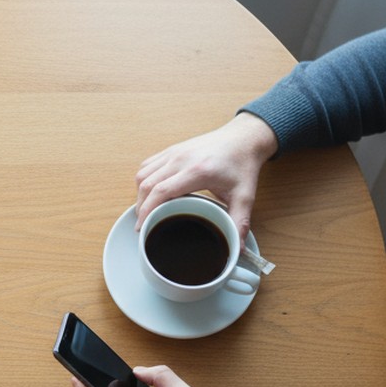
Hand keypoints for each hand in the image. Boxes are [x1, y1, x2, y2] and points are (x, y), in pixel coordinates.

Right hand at [134, 112, 277, 239]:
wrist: (243, 138)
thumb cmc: (242, 165)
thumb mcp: (245, 196)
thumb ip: (240, 223)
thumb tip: (236, 248)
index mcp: (197, 171)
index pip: (161, 191)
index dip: (147, 211)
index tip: (142, 227)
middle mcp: (181, 159)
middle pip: (147, 184)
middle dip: (140, 207)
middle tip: (142, 224)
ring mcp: (174, 152)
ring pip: (143, 174)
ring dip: (140, 194)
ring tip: (145, 210)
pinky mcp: (172, 150)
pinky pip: (147, 165)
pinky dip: (144, 181)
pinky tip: (150, 192)